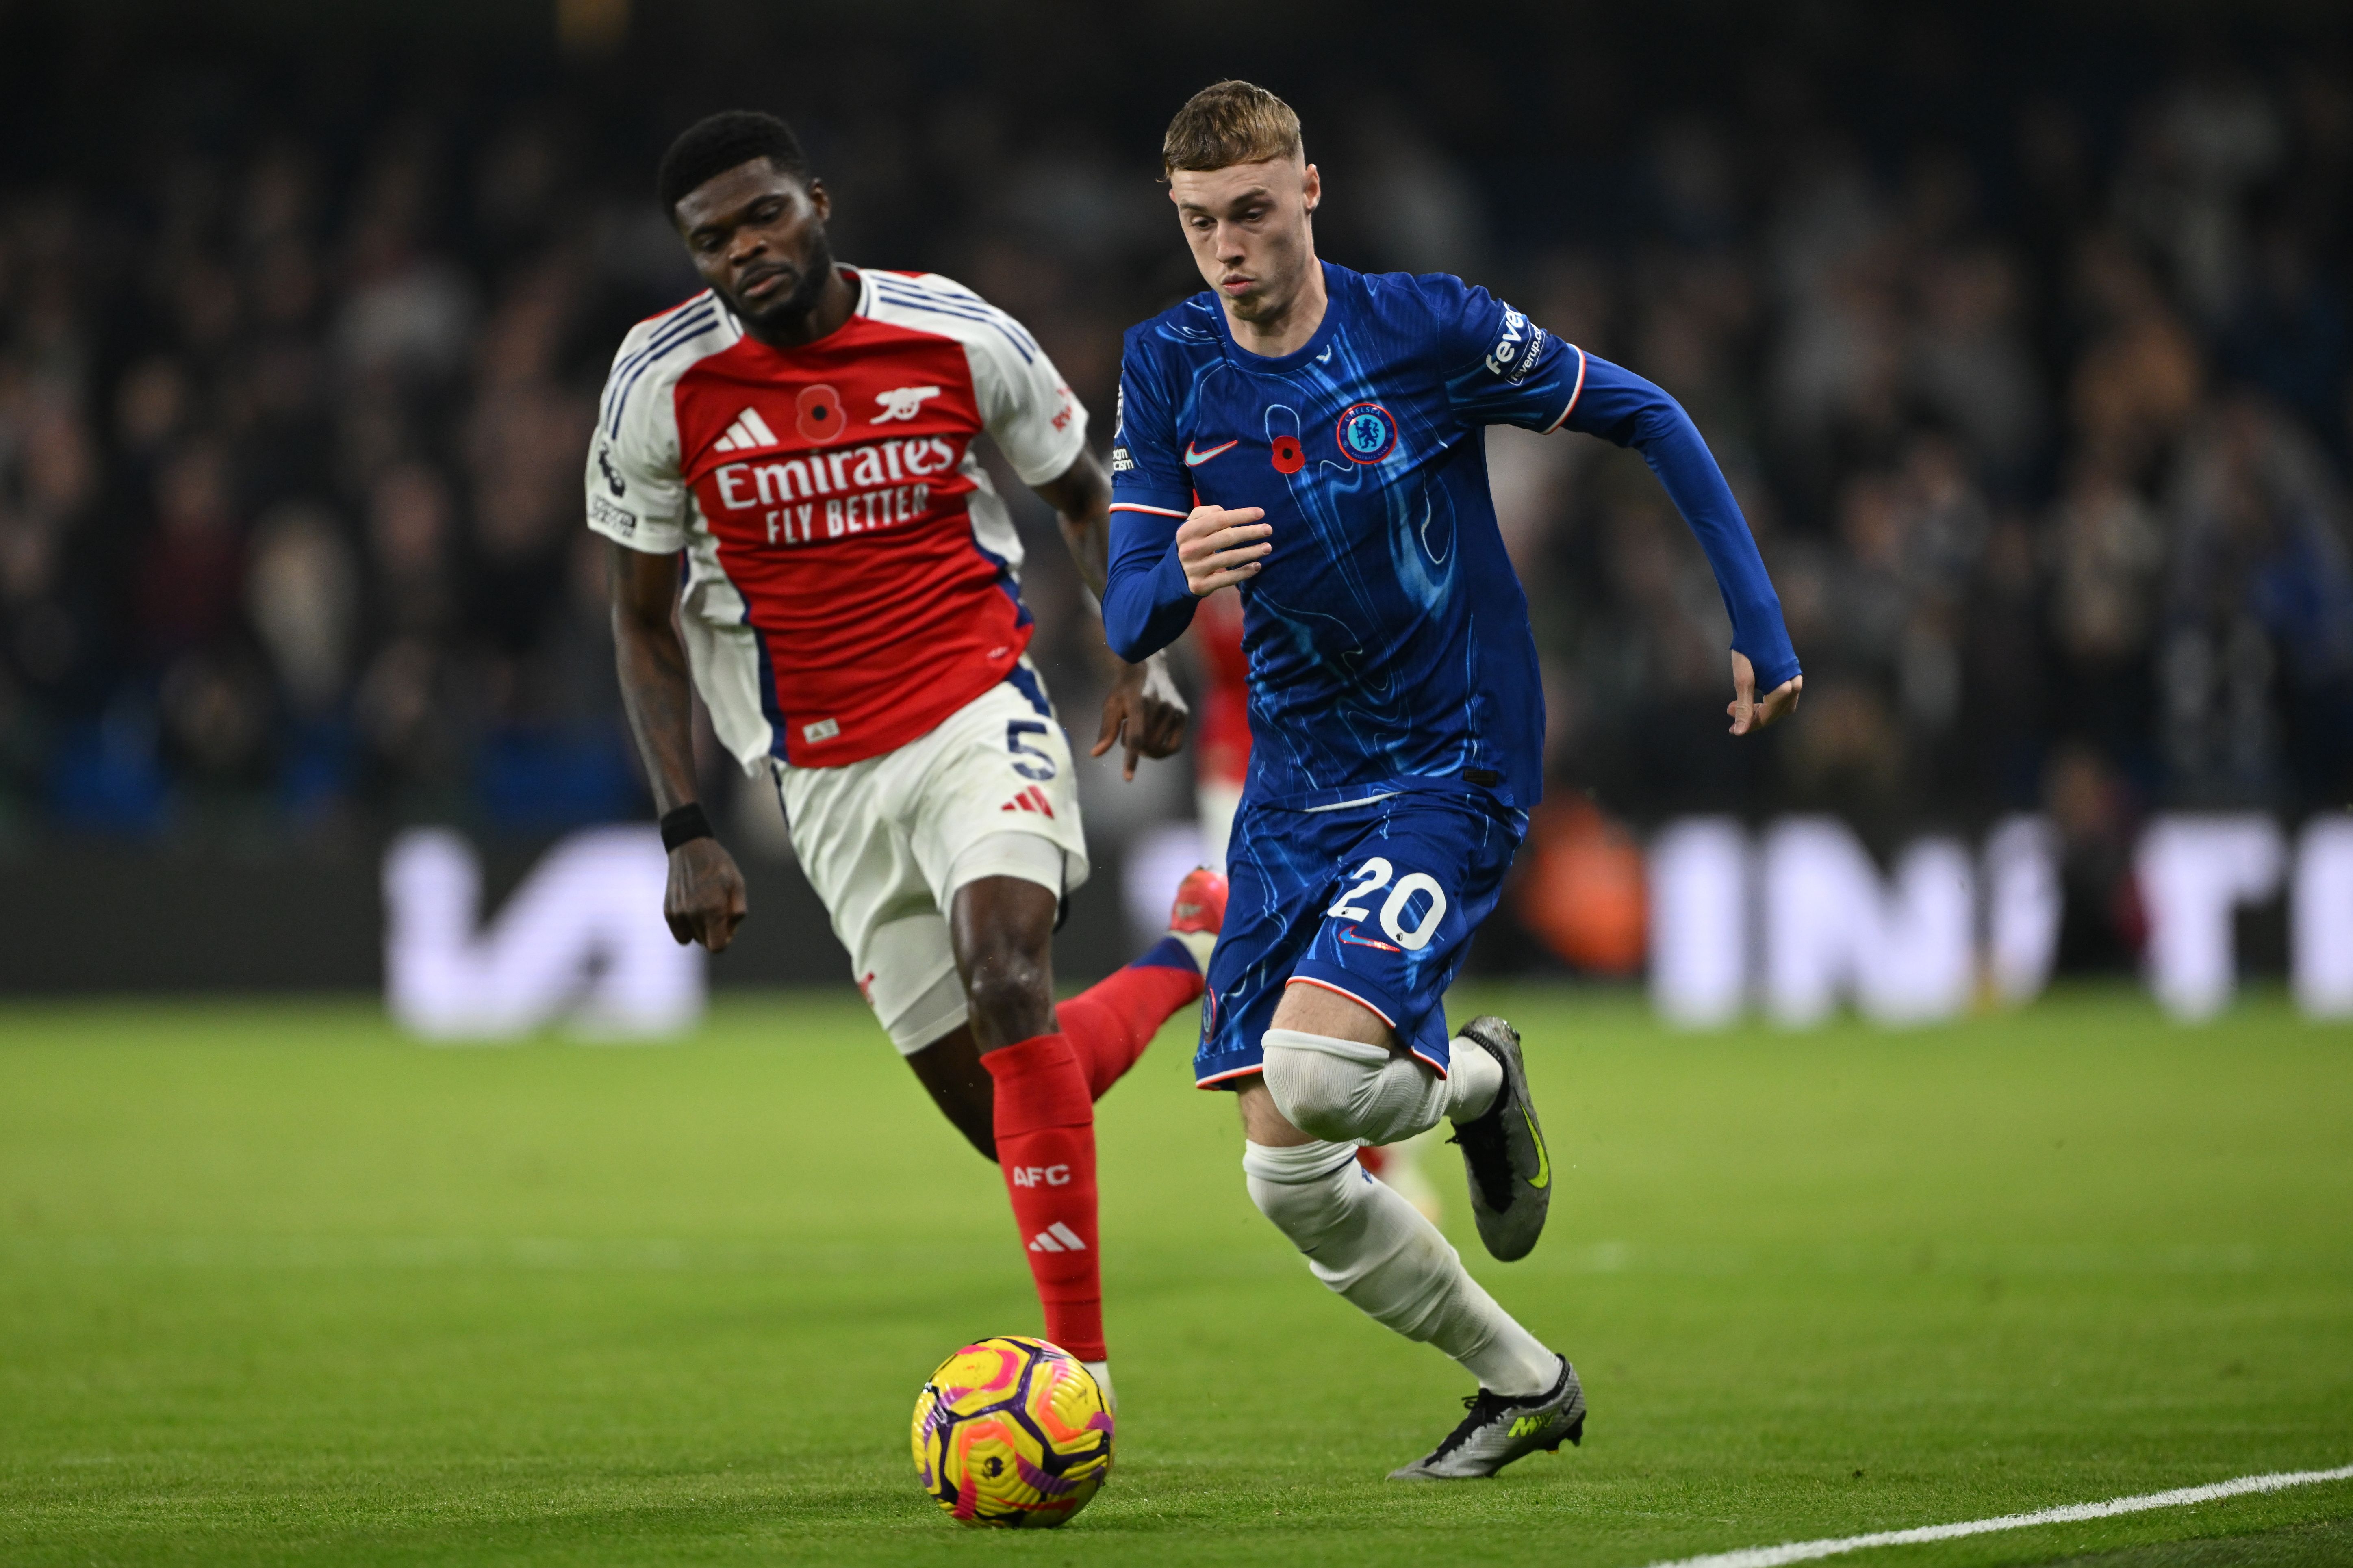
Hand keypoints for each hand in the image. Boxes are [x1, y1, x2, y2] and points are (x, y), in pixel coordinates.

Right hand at [664, 836, 747, 950]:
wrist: (690, 847)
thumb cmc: (719, 866)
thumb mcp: (737, 885)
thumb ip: (737, 912)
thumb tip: (729, 935)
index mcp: (712, 909)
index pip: (716, 947)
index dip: (725, 940)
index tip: (727, 926)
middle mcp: (692, 914)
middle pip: (705, 942)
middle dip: (714, 931)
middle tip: (718, 908)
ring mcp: (677, 913)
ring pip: (692, 938)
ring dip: (700, 928)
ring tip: (705, 905)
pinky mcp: (668, 911)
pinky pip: (680, 933)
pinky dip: (687, 926)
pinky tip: (692, 908)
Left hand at [1094, 652, 1188, 779]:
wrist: (1149, 667)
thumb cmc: (1125, 688)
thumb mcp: (1111, 704)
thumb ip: (1106, 730)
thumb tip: (1095, 754)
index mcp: (1139, 702)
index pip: (1136, 736)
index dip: (1131, 759)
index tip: (1127, 777)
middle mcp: (1161, 705)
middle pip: (1147, 745)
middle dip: (1134, 747)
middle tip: (1128, 729)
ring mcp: (1175, 710)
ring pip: (1160, 748)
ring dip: (1147, 747)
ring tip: (1142, 730)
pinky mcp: (1183, 714)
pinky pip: (1175, 746)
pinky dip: (1162, 750)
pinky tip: (1153, 740)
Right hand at [1176, 504, 1269, 595]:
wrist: (1176, 571)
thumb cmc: (1192, 541)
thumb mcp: (1193, 523)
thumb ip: (1208, 513)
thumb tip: (1228, 514)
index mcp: (1188, 530)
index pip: (1219, 519)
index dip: (1241, 515)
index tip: (1261, 513)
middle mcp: (1190, 549)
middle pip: (1226, 538)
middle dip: (1250, 532)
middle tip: (1269, 530)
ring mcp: (1195, 568)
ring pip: (1229, 558)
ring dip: (1251, 552)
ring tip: (1267, 547)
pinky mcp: (1200, 585)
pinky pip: (1227, 579)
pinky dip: (1243, 572)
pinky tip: (1257, 566)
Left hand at [1727, 650, 1801, 735]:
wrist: (1759, 619)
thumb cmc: (1749, 647)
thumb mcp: (1742, 679)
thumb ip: (1743, 707)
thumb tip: (1739, 732)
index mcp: (1784, 688)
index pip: (1766, 717)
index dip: (1747, 725)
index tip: (1731, 729)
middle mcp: (1794, 685)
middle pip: (1774, 714)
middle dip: (1751, 716)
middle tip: (1730, 710)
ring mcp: (1795, 678)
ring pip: (1779, 706)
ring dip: (1760, 709)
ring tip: (1738, 704)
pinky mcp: (1792, 672)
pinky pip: (1783, 696)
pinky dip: (1768, 700)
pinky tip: (1753, 695)